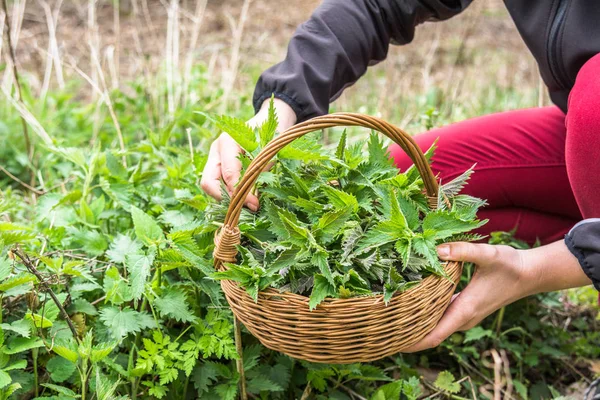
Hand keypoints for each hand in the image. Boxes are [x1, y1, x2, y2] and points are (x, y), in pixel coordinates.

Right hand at [200, 98, 296, 210]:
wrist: (268, 122)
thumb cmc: (271, 133)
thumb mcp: (269, 151)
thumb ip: (259, 172)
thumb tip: (253, 202)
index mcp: (227, 141)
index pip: (228, 174)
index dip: (240, 193)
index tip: (254, 205)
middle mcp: (216, 149)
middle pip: (208, 182)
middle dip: (225, 199)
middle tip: (245, 208)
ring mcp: (214, 158)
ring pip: (210, 186)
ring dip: (227, 198)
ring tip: (247, 204)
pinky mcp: (217, 166)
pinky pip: (217, 185)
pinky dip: (228, 194)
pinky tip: (244, 198)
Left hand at [403, 240, 591, 351]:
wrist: (531, 274)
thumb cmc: (511, 265)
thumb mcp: (487, 254)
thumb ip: (463, 251)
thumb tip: (437, 250)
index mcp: (465, 310)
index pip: (435, 336)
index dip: (413, 342)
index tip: (392, 342)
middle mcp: (464, 317)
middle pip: (431, 334)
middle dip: (408, 334)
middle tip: (382, 328)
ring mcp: (466, 315)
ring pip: (436, 326)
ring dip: (416, 325)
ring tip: (390, 319)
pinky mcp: (467, 308)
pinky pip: (442, 318)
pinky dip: (426, 316)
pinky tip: (412, 306)